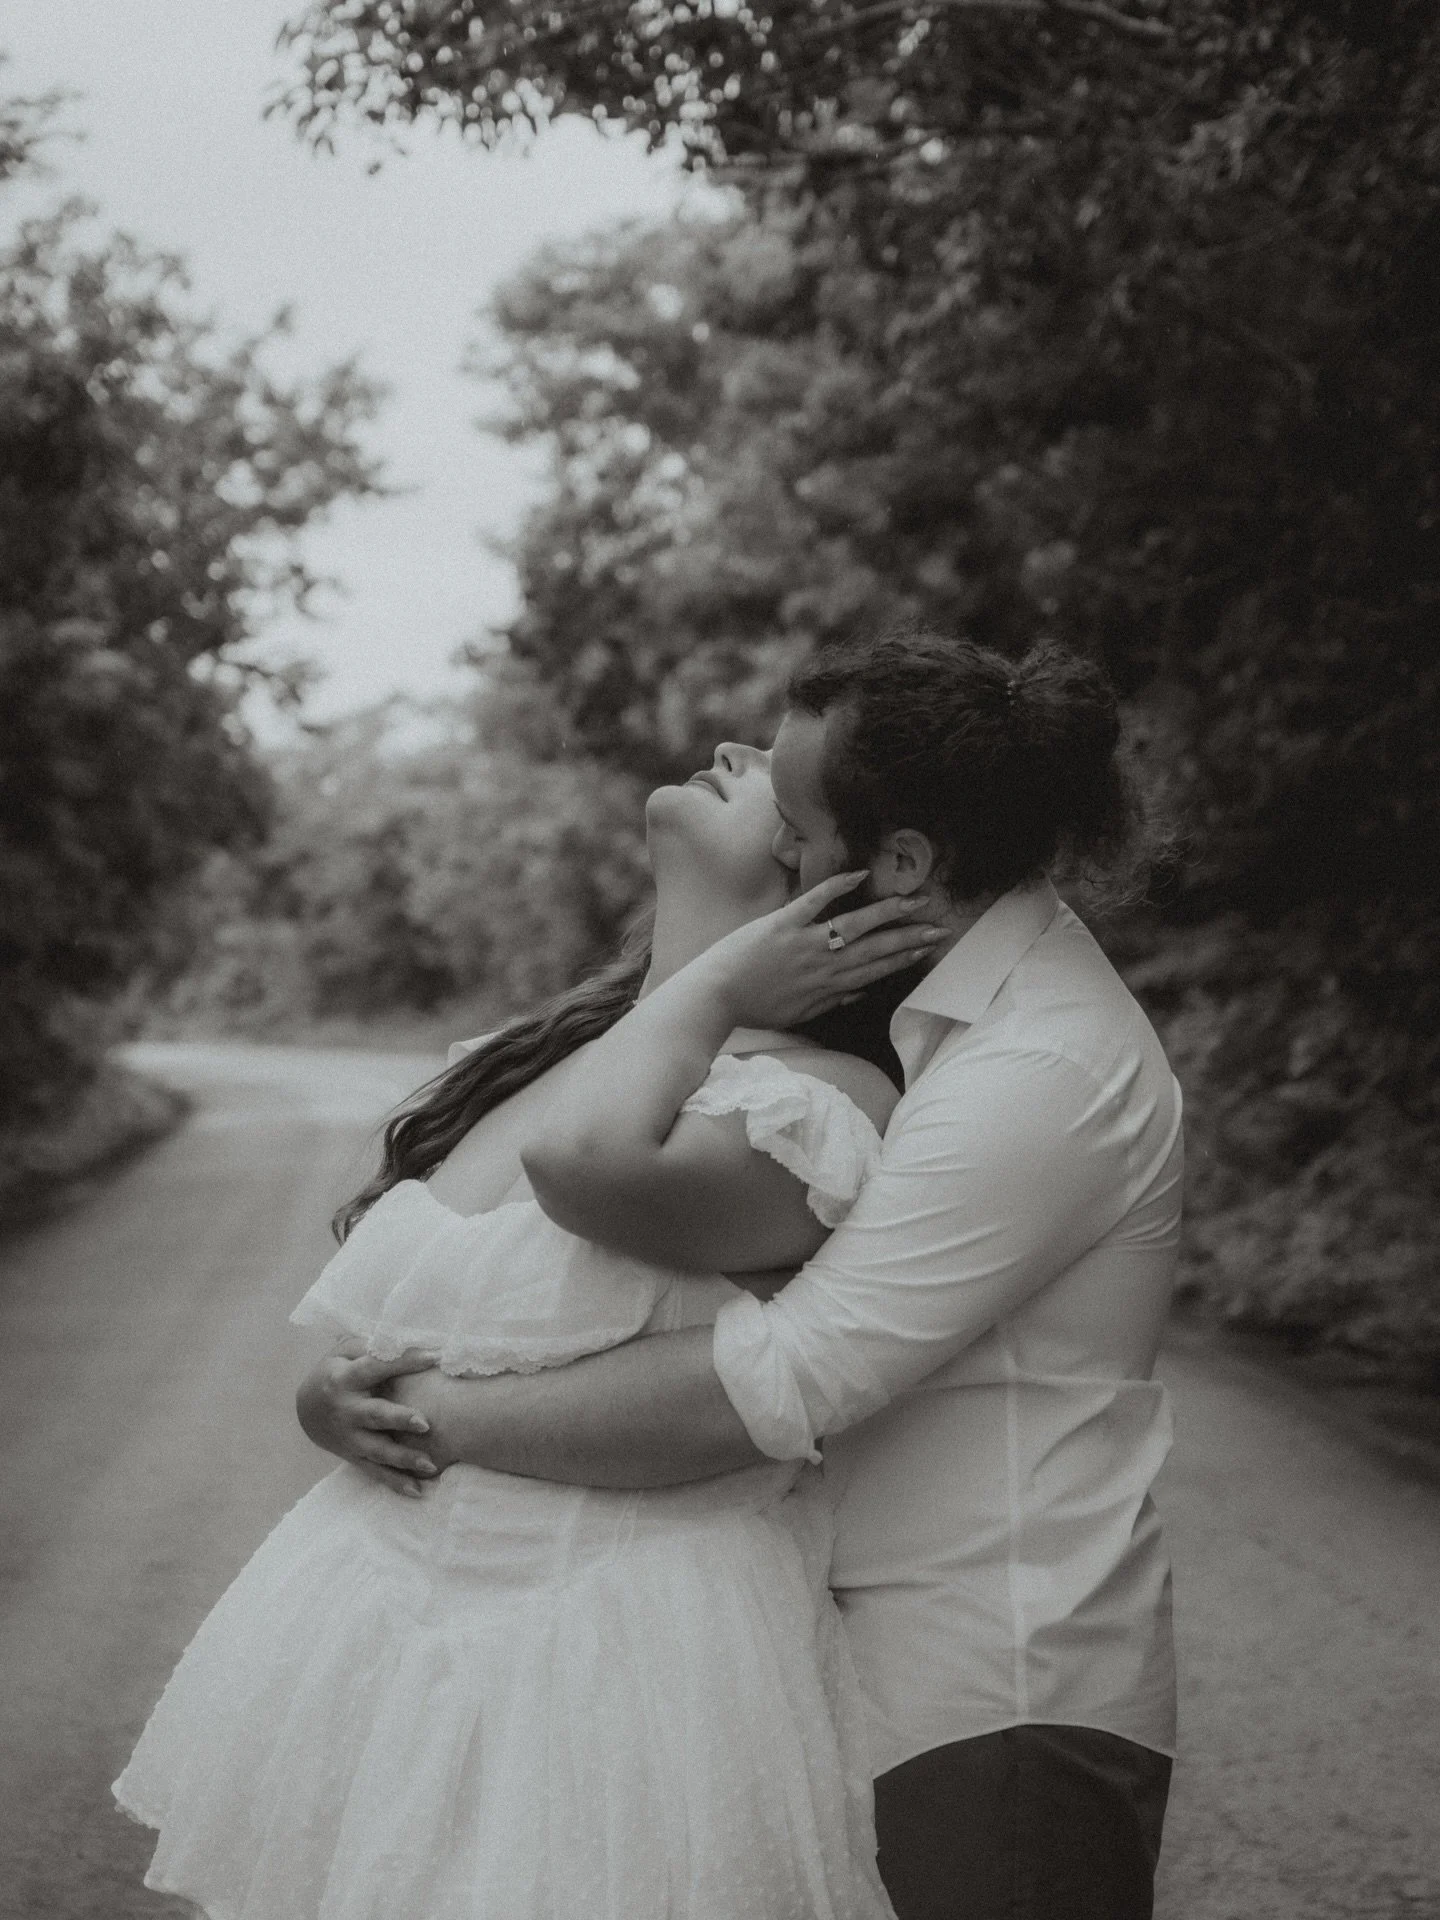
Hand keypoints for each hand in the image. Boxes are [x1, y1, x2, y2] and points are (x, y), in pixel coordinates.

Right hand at [295, 1343, 441, 1497]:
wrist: (305, 1409)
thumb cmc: (335, 1371)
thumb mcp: (345, 1352)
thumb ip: (372, 1345)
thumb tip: (406, 1338)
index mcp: (345, 1379)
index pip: (376, 1367)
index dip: (404, 1361)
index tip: (435, 1356)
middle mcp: (346, 1411)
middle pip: (374, 1415)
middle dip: (399, 1419)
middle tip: (425, 1423)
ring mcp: (349, 1438)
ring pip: (377, 1450)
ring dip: (403, 1458)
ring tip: (430, 1464)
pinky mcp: (354, 1457)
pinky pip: (376, 1472)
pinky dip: (395, 1482)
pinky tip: (418, 1491)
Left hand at [697, 871, 949, 1028]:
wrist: (714, 996)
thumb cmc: (753, 1006)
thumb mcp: (798, 1014)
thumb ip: (831, 1002)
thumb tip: (861, 992)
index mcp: (828, 986)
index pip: (876, 970)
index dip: (905, 958)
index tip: (928, 949)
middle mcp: (823, 965)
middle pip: (876, 949)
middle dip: (911, 937)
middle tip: (940, 927)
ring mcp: (805, 942)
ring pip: (855, 925)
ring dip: (888, 913)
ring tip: (915, 902)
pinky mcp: (783, 923)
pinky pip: (816, 901)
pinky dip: (838, 887)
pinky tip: (862, 875)